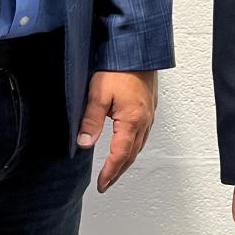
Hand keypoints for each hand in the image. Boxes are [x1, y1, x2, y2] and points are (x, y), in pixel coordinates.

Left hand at [77, 69, 157, 192]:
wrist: (139, 49)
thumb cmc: (119, 68)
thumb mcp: (98, 94)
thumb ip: (91, 121)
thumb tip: (84, 144)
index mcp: (132, 121)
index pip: (120, 155)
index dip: (110, 172)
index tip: (102, 185)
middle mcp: (144, 120)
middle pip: (132, 154)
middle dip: (119, 171)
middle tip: (107, 183)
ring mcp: (149, 114)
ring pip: (139, 145)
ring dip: (127, 160)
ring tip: (116, 169)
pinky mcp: (150, 106)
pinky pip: (143, 134)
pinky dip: (134, 146)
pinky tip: (128, 144)